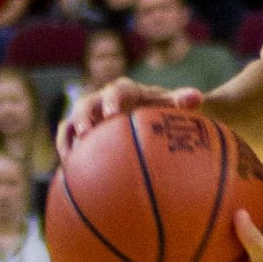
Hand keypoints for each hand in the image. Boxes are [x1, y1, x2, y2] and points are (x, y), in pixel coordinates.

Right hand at [60, 77, 199, 158]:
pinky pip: (69, 138)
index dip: (112, 100)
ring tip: (70, 155)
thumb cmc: (168, 113)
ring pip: (72, 120)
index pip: (117, 90)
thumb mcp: (177, 107)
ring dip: (69, 135)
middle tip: (85, 132)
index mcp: (127, 91)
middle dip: (83, 116)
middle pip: (87, 102)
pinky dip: (66, 150)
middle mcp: (104, 100)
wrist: (158, 120)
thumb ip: (184, 100)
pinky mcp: (85, 131)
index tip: (112, 114)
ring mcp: (92, 116)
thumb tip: (196, 97)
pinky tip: (68, 171)